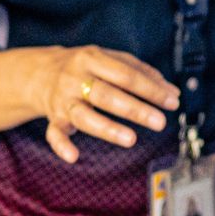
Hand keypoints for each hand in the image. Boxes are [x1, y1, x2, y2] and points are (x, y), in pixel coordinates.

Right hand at [29, 45, 179, 163]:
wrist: (41, 72)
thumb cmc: (87, 67)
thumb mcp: (112, 60)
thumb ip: (143, 73)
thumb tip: (173, 93)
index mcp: (92, 59)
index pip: (126, 75)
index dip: (150, 90)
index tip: (172, 102)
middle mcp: (75, 78)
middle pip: (106, 95)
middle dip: (135, 109)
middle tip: (160, 122)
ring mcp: (62, 99)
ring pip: (83, 115)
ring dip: (107, 128)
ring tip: (131, 139)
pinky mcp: (53, 117)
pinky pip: (54, 133)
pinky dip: (61, 146)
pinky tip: (73, 156)